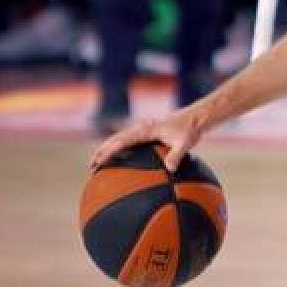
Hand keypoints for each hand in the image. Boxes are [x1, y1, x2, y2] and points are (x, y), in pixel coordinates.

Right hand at [91, 105, 206, 171]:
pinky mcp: (147, 132)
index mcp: (145, 130)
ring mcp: (143, 129)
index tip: (98, 161)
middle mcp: (140, 128)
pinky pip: (128, 140)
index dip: (108, 151)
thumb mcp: (185, 143)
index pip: (121, 141)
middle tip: (91, 166)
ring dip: (107, 149)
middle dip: (102, 152)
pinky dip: (118, 147)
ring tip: (98, 162)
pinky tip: (118, 158)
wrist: (195, 117)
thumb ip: (177, 155)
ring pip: (119, 139)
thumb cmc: (190, 130)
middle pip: (115, 139)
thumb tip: (170, 169)